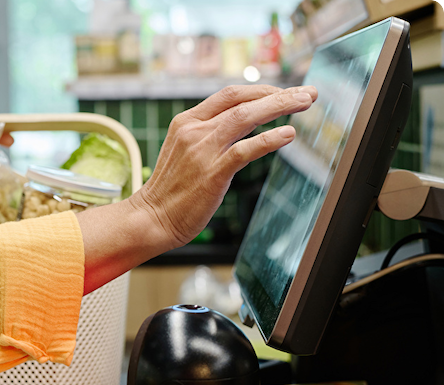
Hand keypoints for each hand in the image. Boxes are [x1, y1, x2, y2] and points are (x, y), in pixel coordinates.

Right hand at [77, 84, 317, 293]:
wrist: (151, 218)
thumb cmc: (171, 189)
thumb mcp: (184, 151)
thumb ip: (208, 135)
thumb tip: (241, 126)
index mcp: (187, 121)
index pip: (229, 95)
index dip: (260, 90)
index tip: (284, 92)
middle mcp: (194, 130)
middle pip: (242, 101)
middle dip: (279, 94)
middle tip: (307, 92)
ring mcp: (202, 150)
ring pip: (245, 117)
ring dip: (280, 107)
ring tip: (306, 102)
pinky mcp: (212, 173)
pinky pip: (245, 150)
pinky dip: (268, 140)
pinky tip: (288, 134)